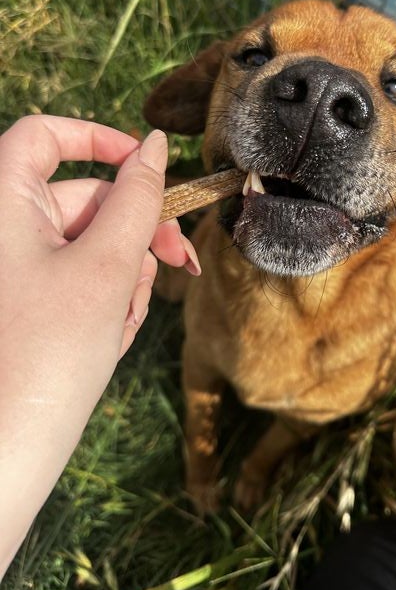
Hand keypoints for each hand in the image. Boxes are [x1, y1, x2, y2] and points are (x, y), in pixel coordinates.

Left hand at [0, 115, 199, 576]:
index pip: (47, 134)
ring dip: (122, 278)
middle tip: (182, 264)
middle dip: (135, 235)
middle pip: (84, 200)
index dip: (101, 138)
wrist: (3, 455)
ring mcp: (13, 269)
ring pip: (89, 247)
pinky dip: (103, 302)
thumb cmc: (45, 356)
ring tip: (119, 323)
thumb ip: (137, 199)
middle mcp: (2, 229)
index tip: (150, 163)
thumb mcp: (105, 267)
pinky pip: (77, 282)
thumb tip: (156, 145)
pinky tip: (106, 339)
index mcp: (1, 200)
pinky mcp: (25, 303)